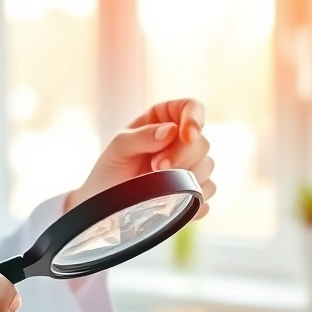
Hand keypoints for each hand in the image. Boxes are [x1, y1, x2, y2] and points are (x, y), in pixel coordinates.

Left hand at [68, 99, 215, 218]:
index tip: (187, 135)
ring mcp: (190, 167)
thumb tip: (171, 131)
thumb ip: (142, 136)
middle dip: (182, 156)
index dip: (195, 119)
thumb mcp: (118, 148)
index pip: (192, 108)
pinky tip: (174, 201)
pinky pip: (206, 193)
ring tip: (159, 186)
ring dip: (187, 177)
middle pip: (202, 142)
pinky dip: (194, 198)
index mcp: (164, 120)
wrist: (104, 203)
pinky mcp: (193, 192)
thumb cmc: (109, 170)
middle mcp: (180, 141)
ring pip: (207, 167)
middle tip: (156, 167)